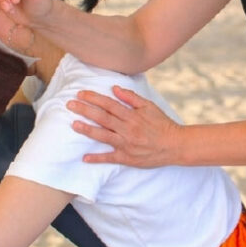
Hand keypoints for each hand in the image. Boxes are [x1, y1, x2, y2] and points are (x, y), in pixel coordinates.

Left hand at [67, 86, 181, 167]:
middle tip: (70, 105)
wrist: (175, 145)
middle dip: (85, 110)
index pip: (109, 104)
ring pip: (103, 136)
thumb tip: (115, 88)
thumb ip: (131, 97)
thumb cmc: (162, 124)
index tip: (81, 94)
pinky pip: (110, 158)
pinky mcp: (128, 158)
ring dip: (87, 130)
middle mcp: (128, 129)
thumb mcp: (149, 106)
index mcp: (132, 115)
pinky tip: (85, 158)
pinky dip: (97, 158)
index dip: (94, 98)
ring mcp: (127, 144)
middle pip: (103, 118)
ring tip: (74, 125)